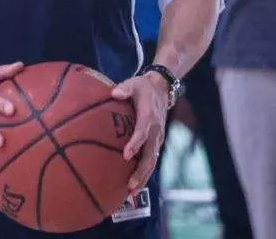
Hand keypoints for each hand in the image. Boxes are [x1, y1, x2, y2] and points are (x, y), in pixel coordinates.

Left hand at [111, 72, 168, 191]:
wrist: (162, 89)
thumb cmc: (143, 87)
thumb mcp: (134, 83)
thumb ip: (124, 88)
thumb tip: (114, 92)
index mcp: (149, 116)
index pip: (142, 132)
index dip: (135, 144)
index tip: (126, 155)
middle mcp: (155, 130)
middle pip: (150, 155)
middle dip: (140, 171)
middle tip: (130, 185)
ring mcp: (157, 138)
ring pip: (152, 161)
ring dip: (143, 177)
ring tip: (132, 192)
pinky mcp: (156, 143)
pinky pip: (151, 160)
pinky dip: (145, 173)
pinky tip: (135, 185)